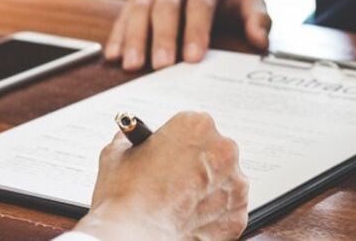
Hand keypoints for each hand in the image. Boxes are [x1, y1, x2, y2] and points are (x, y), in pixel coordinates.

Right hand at [73, 112, 249, 240]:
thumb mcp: (117, 154)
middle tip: (175, 181)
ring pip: (223, 181)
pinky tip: (189, 218)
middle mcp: (223, 149)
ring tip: (180, 204)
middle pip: (213, 151)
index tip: (171, 154)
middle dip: (197, 165)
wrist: (135, 238)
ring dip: (207, 189)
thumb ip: (132, 140)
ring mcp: (235, 183)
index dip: (179, 143)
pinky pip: (227, 209)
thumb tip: (130, 139)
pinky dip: (213, 214)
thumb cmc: (126, 197)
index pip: (193, 127)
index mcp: (197, 126)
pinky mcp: (238, 214)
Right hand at [105, 0, 270, 70]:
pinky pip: (124, 14)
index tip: (194, 57)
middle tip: (162, 66)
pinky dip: (118, 35)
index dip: (196, 30)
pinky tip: (113, 56)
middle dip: (163, 37)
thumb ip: (258, 18)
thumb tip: (260, 41)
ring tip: (133, 66)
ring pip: (140, 10)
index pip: (200, 5)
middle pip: (166, 7)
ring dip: (135, 38)